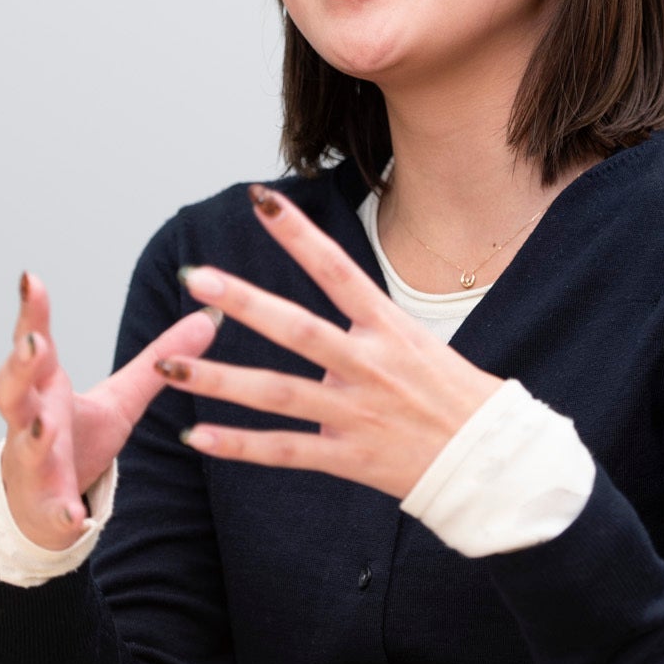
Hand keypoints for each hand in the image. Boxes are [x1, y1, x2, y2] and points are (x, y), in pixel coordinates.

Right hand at [0, 273, 221, 549]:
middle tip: (33, 343)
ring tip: (45, 426)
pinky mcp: (46, 505)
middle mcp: (31, 420)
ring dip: (34, 435)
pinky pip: (52, 508)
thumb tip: (210, 317)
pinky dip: (61, 511)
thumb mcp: (122, 399)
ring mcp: (33, 463)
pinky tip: (73, 516)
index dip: (31, 312)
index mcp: (46, 388)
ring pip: (25, 445)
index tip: (30, 277)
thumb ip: (158, 360)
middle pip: (12, 389)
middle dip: (20, 366)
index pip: (35, 343)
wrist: (44, 510)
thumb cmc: (77, 443)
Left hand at [167, 185, 501, 498]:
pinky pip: (285, 451)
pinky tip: (196, 436)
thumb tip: (318, 336)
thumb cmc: (459, 397)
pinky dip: (239, 446)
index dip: (299, 234)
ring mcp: (356, 413)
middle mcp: (370, 366)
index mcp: (390, 329)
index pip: (337, 270)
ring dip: (218, 381)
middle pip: (298, 329)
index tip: (261, 199)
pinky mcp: (349, 457)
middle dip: (244, 302)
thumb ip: (366, 335)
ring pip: (277, 394)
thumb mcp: (420, 346)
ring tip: (167, 367)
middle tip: (195, 277)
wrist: (496, 464)